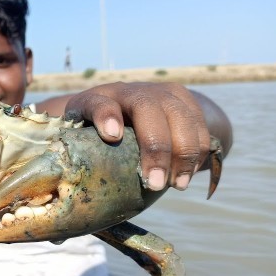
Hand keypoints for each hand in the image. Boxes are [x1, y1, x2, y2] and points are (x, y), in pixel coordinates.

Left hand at [64, 82, 209, 190]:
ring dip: (183, 154)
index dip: (106, 115)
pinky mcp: (183, 99)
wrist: (127, 105)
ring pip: (180, 116)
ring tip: (177, 185)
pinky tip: (188, 173)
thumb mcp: (83, 137)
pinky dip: (197, 150)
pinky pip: (199, 124)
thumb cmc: (97, 131)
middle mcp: (130, 90)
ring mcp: (159, 91)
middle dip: (156, 148)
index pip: (98, 102)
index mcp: (98, 99)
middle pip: (147, 108)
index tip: (111, 135)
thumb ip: (80, 153)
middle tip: (154, 184)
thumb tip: (76, 185)